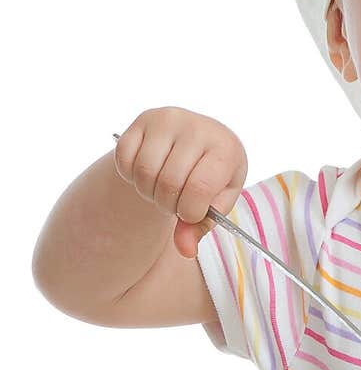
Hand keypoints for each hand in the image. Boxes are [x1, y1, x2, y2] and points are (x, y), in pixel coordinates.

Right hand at [114, 106, 247, 258]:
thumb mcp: (215, 203)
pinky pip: (124, 157)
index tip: (191, 213)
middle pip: (168, 182)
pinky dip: (130, 175)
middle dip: (168, 204)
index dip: (190, 211)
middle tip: (174, 202)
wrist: (198, 142)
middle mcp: (198, 127)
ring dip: (148, 192)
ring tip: (161, 189)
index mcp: (226, 148)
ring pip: (144, 171)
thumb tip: (185, 250)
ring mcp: (169, 119)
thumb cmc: (211, 176)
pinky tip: (146, 174)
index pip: (200, 188)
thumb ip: (200, 227)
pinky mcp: (144, 119)